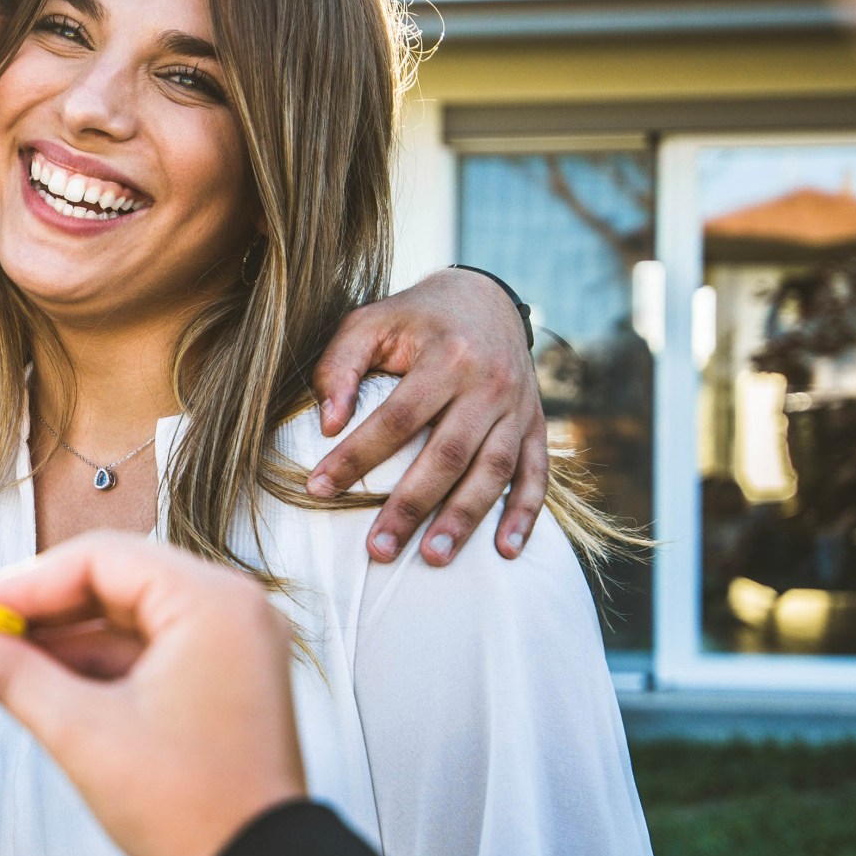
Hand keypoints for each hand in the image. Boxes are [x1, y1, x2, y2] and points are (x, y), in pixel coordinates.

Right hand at [0, 534, 305, 855]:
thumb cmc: (195, 811)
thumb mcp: (83, 732)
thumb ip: (12, 674)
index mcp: (213, 603)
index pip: (98, 559)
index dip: (18, 583)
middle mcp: (231, 611)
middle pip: (112, 581)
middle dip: (35, 609)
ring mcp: (230, 645)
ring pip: (124, 618)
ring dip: (60, 640)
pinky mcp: (220, 680)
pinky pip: (145, 651)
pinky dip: (94, 665)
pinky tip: (40, 681)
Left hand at [309, 267, 549, 566]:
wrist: (485, 298)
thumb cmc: (414, 319)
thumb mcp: (370, 322)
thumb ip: (340, 366)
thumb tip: (327, 424)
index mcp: (448, 355)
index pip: (398, 417)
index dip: (357, 455)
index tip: (319, 488)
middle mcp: (489, 383)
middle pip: (449, 453)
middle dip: (411, 506)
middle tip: (378, 550)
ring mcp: (518, 407)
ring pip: (494, 470)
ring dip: (465, 518)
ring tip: (432, 558)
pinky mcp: (535, 424)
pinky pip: (537, 474)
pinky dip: (525, 514)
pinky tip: (505, 551)